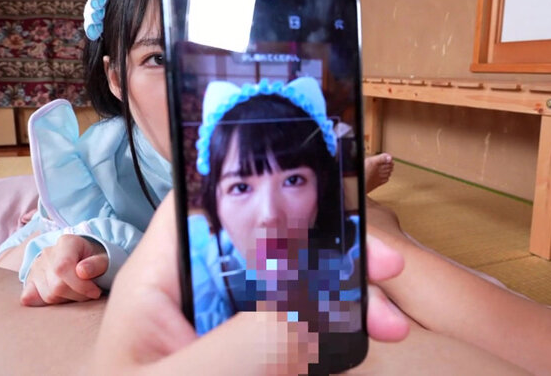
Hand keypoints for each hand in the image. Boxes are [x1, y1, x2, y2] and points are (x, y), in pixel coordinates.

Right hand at [20, 235, 107, 305]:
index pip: (63, 268)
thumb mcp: (105, 259)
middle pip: (56, 286)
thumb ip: (97, 264)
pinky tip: (60, 297)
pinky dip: (44, 303)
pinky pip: (29, 298)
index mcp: (66, 243)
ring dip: (66, 300)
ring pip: (47, 295)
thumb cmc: (96, 260)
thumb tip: (82, 271)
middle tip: (90, 293)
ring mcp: (36, 267)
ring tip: (78, 292)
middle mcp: (47, 253)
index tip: (95, 292)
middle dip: (77, 295)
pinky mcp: (30, 280)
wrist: (86, 258)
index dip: (80, 285)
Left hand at [92, 191, 408, 373]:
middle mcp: (197, 297)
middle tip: (385, 266)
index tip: (325, 198)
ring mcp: (226, 331)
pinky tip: (361, 345)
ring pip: (292, 295)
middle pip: (268, 250)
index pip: (206, 208)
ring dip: (345, 303)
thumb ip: (238, 347)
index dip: (260, 192)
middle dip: (330, 253)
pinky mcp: (248, 360)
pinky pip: (296, 338)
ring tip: (389, 326)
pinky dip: (331, 342)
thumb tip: (307, 317)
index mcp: (161, 282)